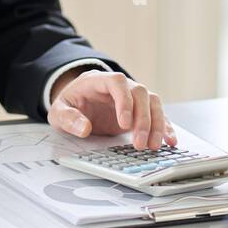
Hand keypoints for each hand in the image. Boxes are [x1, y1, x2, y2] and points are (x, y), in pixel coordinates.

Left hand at [47, 68, 176, 149]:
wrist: (77, 101)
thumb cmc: (70, 103)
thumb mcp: (58, 110)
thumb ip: (68, 118)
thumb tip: (84, 129)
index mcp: (99, 80)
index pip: (117, 83)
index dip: (124, 101)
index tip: (124, 124)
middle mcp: (120, 86)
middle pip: (140, 93)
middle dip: (143, 119)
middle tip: (140, 143)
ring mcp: (132, 97)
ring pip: (152, 102)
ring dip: (157, 124)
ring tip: (153, 146)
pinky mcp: (139, 110)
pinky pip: (157, 114)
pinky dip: (165, 126)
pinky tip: (169, 141)